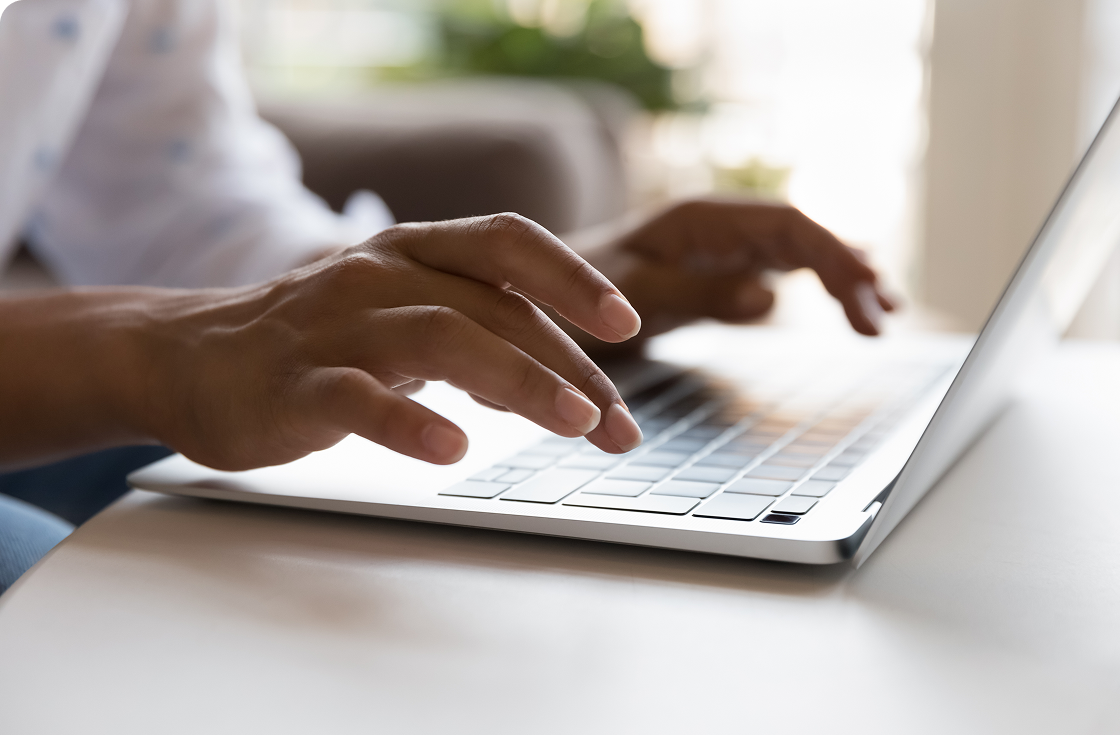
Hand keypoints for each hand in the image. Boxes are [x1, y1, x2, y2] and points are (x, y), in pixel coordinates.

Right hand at [129, 214, 644, 470]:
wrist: (185, 356)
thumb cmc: (316, 340)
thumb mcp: (402, 315)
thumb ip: (478, 331)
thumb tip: (567, 378)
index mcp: (412, 251)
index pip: (508, 243)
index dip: (571, 276)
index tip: (627, 324)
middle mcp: (379, 275)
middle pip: (493, 307)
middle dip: (569, 365)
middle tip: (618, 426)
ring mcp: (335, 328)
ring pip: (440, 338)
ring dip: (518, 380)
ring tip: (573, 423)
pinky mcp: (294, 384)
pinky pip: (357, 398)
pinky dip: (408, 423)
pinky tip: (452, 451)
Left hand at [565, 198, 895, 352]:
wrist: (539, 294)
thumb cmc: (574, 290)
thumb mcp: (632, 294)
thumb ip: (696, 296)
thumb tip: (770, 300)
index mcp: (702, 219)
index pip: (789, 226)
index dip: (834, 258)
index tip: (864, 299)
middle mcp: (721, 227)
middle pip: (806, 239)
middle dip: (849, 273)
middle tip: (881, 320)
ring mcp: (724, 249)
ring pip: (801, 256)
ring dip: (843, 281)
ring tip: (881, 316)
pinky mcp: (722, 274)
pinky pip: (783, 275)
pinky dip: (818, 291)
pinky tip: (847, 307)